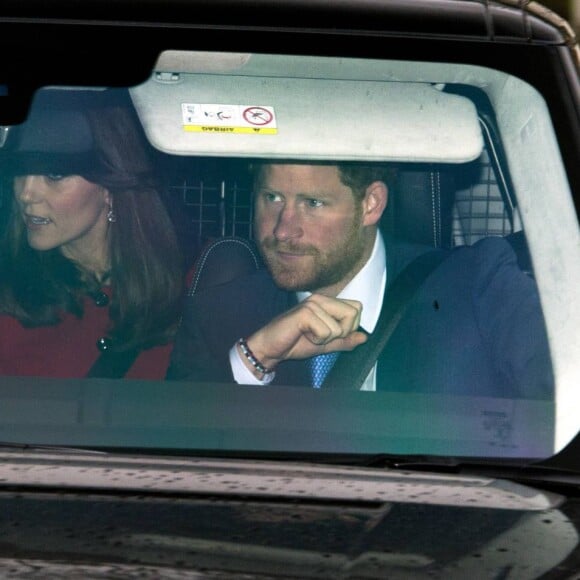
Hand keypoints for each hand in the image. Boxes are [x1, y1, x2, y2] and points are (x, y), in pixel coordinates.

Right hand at [241, 294, 366, 373]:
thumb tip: (364, 337)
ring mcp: (312, 304)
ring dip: (325, 338)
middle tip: (322, 335)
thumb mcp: (325, 344)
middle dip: (342, 332)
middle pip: (353, 313)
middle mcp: (321, 299)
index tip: (331, 333)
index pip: (356, 308)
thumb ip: (345, 340)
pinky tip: (303, 334)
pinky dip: (317, 340)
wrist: (271, 348)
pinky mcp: (305, 313)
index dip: (350, 326)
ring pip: (339, 327)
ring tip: (309, 335)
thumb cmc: (294, 342)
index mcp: (327, 303)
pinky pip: (326, 332)